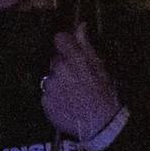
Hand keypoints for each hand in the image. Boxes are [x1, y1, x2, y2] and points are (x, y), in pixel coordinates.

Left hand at [41, 24, 123, 140]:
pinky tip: (67, 103)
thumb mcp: (100, 68)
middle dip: (64, 66)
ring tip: (73, 94)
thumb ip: (86, 46)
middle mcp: (59, 70)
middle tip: (77, 79)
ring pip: (51, 77)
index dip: (65, 43)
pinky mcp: (45, 101)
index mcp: (75, 60)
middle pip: (55, 60)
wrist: (100, 125)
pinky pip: (47, 93)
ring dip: (59, 82)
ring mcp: (50, 87)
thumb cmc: (104, 95)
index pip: (60, 39)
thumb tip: (80, 25)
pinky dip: (55, 97)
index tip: (70, 50)